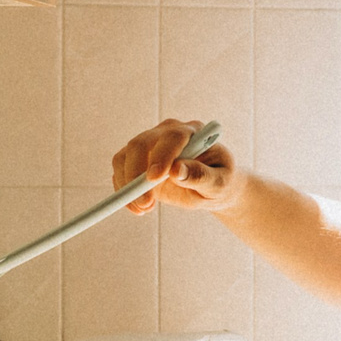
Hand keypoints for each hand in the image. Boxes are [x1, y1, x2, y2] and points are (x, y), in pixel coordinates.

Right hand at [111, 118, 243, 216]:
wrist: (212, 187)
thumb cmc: (220, 181)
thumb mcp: (219, 183)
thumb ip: (201, 176)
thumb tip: (177, 170)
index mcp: (194, 132)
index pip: (173, 137)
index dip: (162, 156)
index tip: (154, 178)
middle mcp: (168, 132)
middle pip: (141, 144)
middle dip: (137, 174)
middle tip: (146, 203)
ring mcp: (150, 144)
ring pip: (124, 156)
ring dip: (127, 184)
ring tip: (144, 208)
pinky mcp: (137, 159)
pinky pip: (120, 170)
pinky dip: (123, 190)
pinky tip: (138, 207)